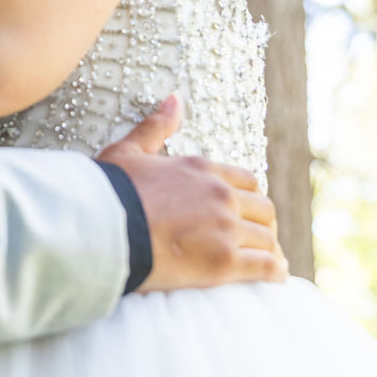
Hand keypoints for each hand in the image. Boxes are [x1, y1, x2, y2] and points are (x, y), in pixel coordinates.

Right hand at [98, 95, 287, 291]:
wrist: (100, 228)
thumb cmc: (109, 191)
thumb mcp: (128, 151)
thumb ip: (155, 126)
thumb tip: (174, 99)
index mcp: (200, 169)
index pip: (244, 180)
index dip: (247, 197)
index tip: (243, 210)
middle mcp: (220, 195)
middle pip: (262, 208)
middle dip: (263, 223)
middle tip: (257, 238)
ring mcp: (225, 228)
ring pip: (267, 237)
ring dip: (270, 249)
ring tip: (269, 261)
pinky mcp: (225, 262)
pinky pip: (265, 266)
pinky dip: (275, 272)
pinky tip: (276, 278)